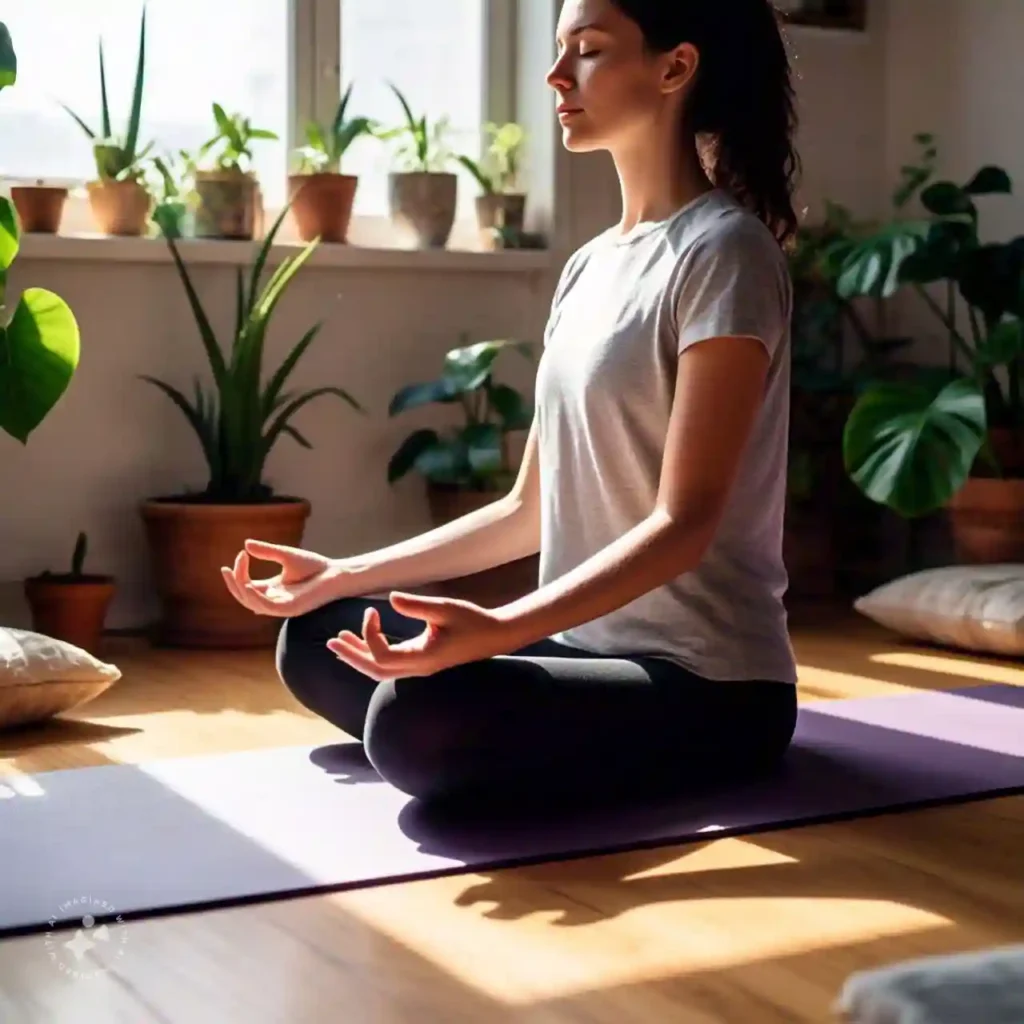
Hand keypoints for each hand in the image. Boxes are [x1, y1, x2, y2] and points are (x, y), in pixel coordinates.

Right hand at [221, 540, 348, 617]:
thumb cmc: (316, 566)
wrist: (337, 574)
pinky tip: (248, 584)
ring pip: (252, 603)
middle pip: (245, 597)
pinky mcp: (290, 609)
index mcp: (273, 590)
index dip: (238, 573)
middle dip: (233, 583)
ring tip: (236, 572)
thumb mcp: (286, 555)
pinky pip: (267, 607)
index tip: (240, 554)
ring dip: (241, 588)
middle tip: (227, 568)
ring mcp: (282, 607)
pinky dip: (255, 597)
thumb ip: (267, 551)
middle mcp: (275, 600)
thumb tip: (246, 544)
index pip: (247, 585)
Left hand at [327, 592, 516, 681]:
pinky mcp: (422, 662)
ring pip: (381, 670)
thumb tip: (391, 599)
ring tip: (339, 642)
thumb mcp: (445, 608)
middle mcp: (418, 668)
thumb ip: (416, 605)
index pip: (382, 655)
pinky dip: (373, 654)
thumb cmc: (473, 620)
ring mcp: (420, 668)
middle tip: (332, 641)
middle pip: (375, 670)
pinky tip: (362, 642)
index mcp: (423, 658)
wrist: (495, 635)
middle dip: (351, 656)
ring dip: (359, 656)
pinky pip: (390, 664)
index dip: (369, 634)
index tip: (372, 610)